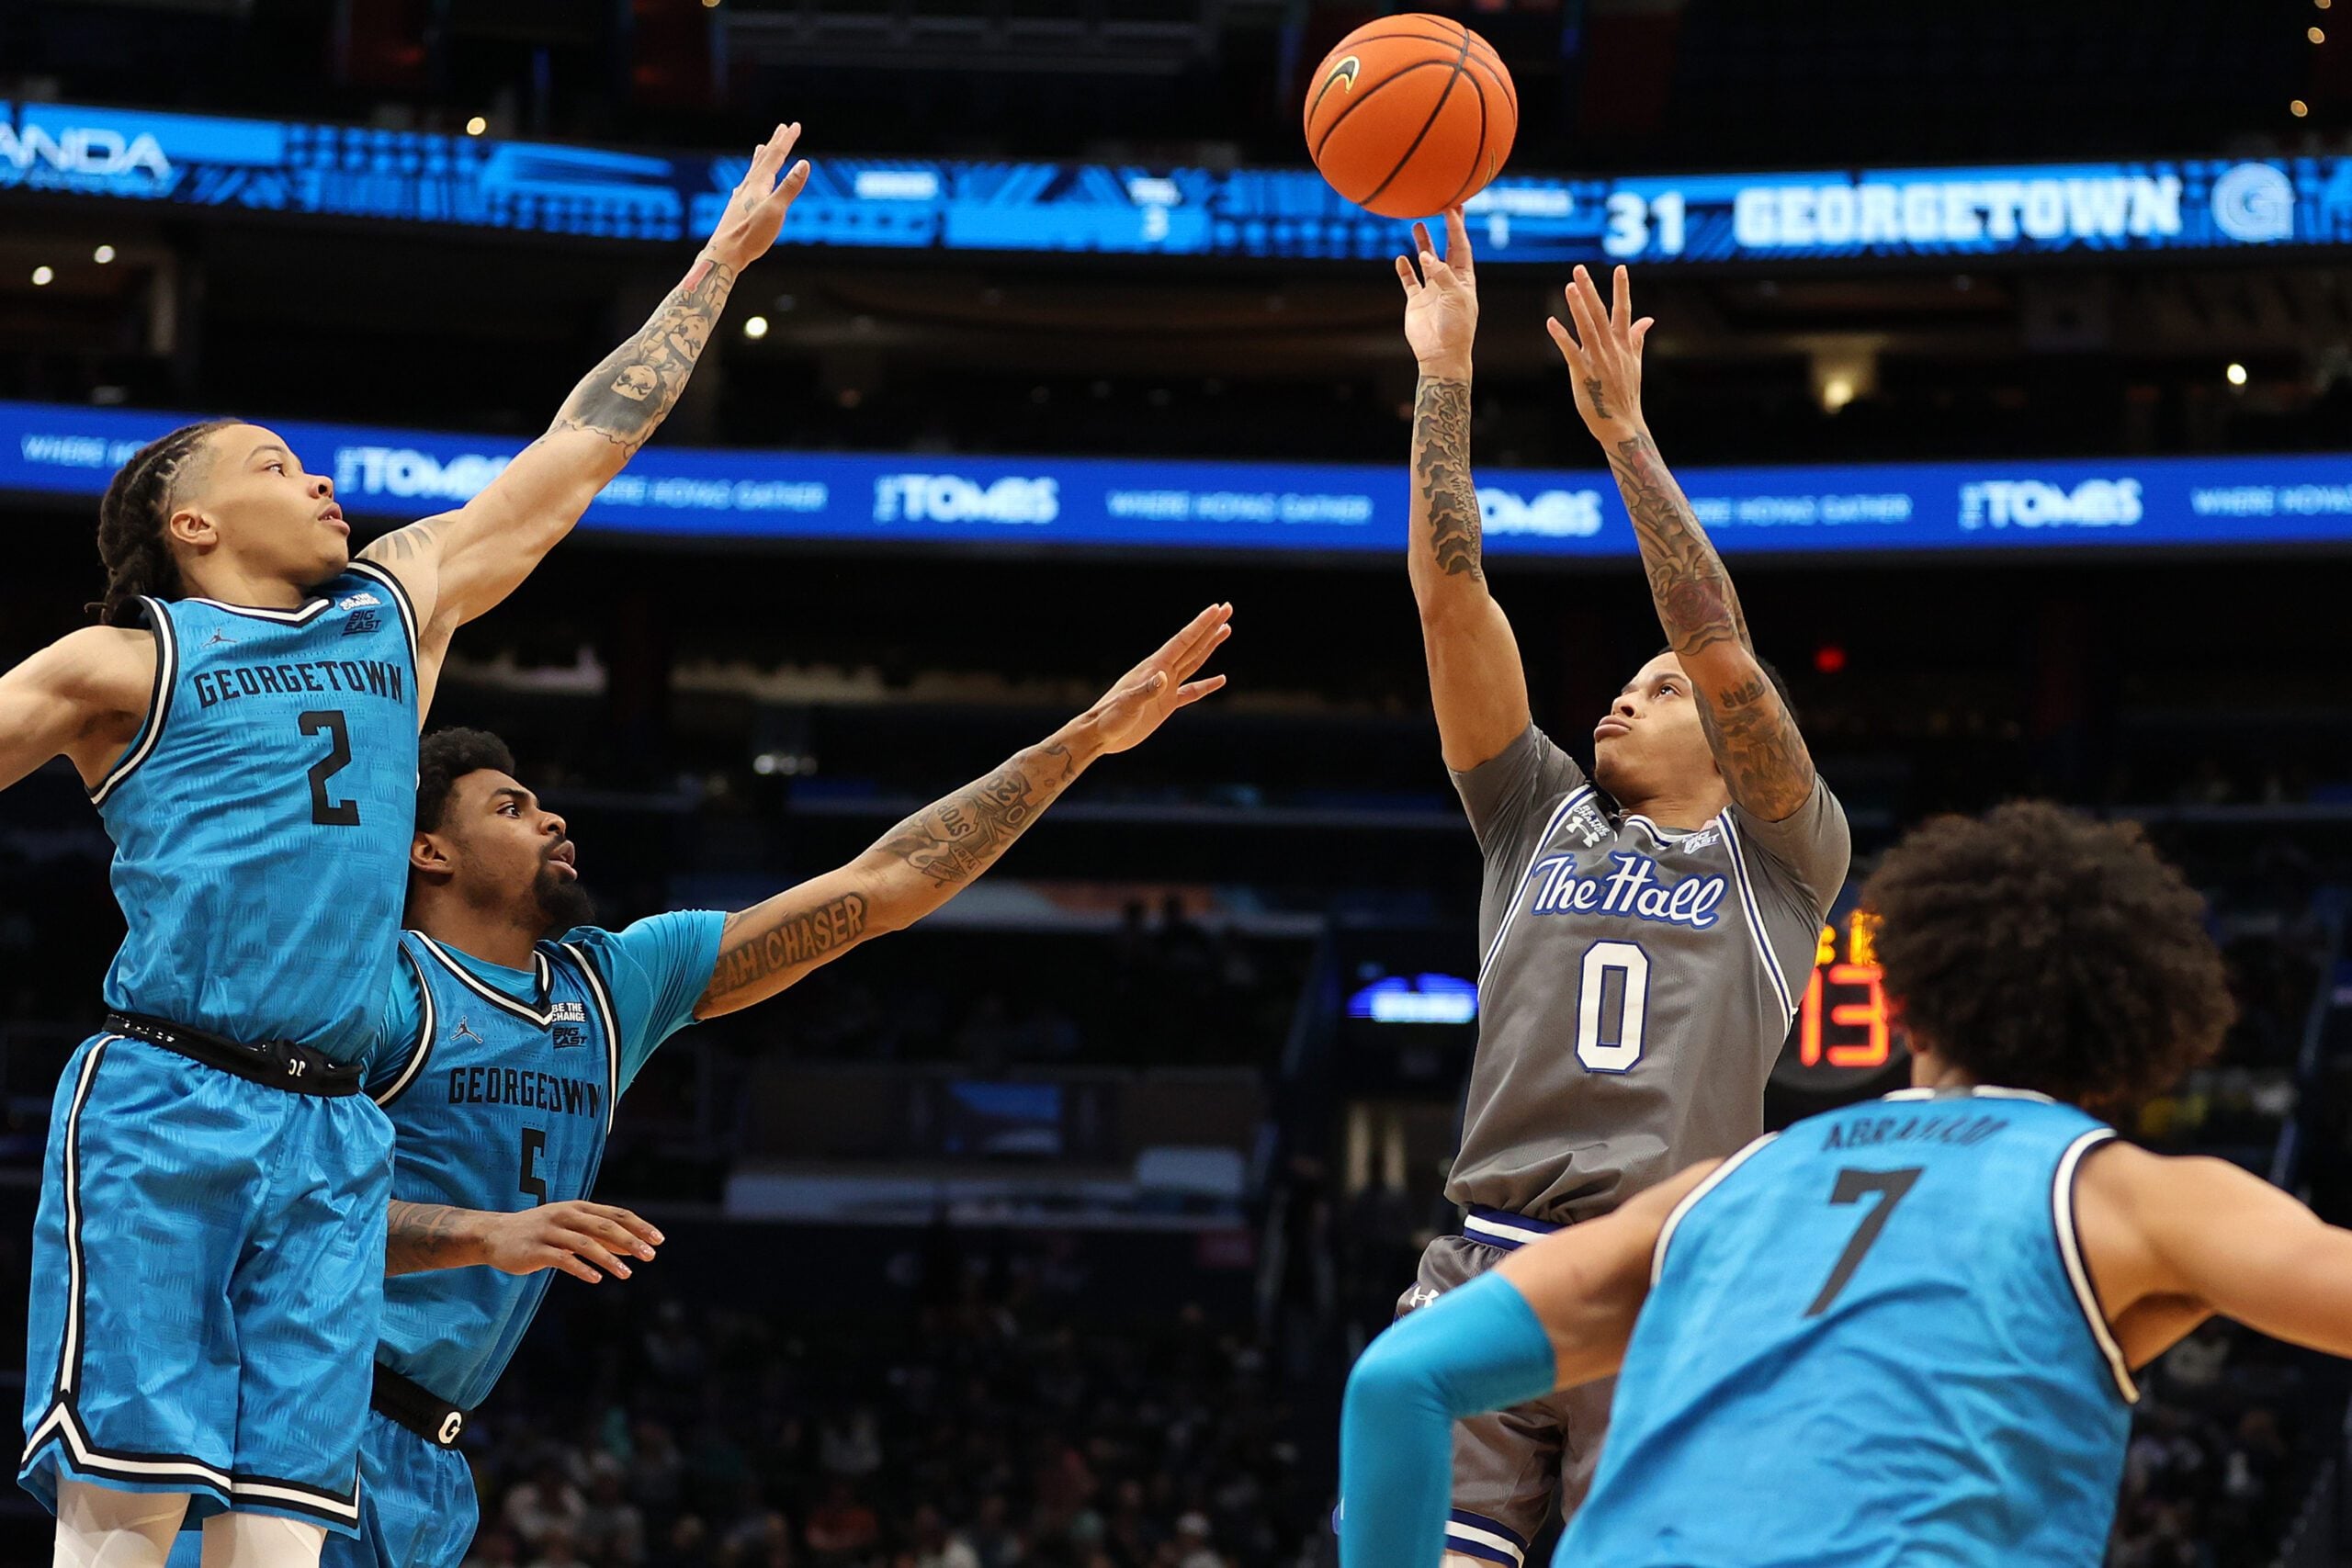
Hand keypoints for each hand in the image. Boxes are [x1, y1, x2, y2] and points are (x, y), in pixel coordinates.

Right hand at [481, 1200, 662, 1283]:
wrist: (494, 1235)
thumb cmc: (540, 1232)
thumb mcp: (571, 1228)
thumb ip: (600, 1236)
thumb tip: (632, 1247)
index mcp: (578, 1208)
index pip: (615, 1214)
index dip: (639, 1226)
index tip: (659, 1240)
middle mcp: (566, 1215)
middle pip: (604, 1226)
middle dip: (630, 1241)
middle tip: (650, 1256)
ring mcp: (549, 1231)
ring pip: (585, 1243)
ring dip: (608, 1258)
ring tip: (626, 1274)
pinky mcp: (535, 1249)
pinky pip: (562, 1258)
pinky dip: (581, 1268)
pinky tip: (596, 1279)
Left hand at [704, 122, 811, 270]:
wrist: (724, 254)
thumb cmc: (750, 235)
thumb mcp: (776, 210)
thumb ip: (790, 187)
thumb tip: (804, 163)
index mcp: (758, 184)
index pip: (775, 156)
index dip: (786, 140)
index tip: (795, 125)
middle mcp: (748, 186)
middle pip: (763, 159)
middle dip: (775, 143)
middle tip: (782, 128)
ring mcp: (741, 198)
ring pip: (753, 171)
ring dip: (760, 158)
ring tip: (761, 148)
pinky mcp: (736, 210)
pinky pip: (746, 186)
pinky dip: (750, 179)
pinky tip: (743, 185)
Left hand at [1081, 603, 1232, 755]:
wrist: (1101, 734)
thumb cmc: (1110, 717)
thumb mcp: (1128, 704)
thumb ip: (1146, 691)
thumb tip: (1164, 677)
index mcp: (1155, 667)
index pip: (1183, 641)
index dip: (1201, 624)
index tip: (1217, 608)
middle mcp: (1162, 672)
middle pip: (1193, 645)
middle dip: (1210, 627)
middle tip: (1227, 608)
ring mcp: (1165, 688)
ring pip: (1194, 662)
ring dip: (1210, 646)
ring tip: (1226, 630)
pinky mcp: (1166, 704)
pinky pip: (1192, 691)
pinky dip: (1207, 685)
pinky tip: (1220, 679)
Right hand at [1396, 207, 1476, 381]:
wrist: (1441, 354)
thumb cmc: (1456, 327)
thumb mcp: (1455, 297)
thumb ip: (1440, 274)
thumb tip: (1425, 255)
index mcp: (1464, 279)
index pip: (1460, 246)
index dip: (1456, 228)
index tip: (1451, 208)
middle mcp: (1448, 281)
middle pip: (1446, 248)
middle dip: (1445, 228)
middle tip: (1442, 206)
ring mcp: (1431, 290)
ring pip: (1426, 261)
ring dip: (1422, 244)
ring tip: (1417, 224)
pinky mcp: (1416, 301)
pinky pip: (1409, 281)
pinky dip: (1404, 269)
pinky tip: (1401, 258)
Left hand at [1547, 264, 1654, 440]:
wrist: (1621, 423)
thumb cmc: (1625, 393)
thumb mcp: (1634, 362)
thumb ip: (1637, 338)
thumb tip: (1648, 319)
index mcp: (1623, 344)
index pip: (1624, 311)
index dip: (1621, 289)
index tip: (1620, 268)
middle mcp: (1611, 348)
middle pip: (1600, 313)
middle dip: (1590, 290)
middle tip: (1579, 269)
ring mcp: (1597, 360)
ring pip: (1587, 327)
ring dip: (1577, 307)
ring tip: (1569, 287)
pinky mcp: (1583, 373)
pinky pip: (1571, 351)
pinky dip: (1562, 336)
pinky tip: (1551, 321)